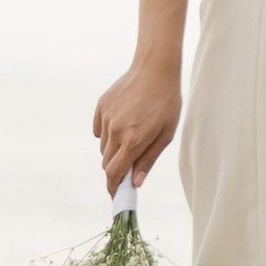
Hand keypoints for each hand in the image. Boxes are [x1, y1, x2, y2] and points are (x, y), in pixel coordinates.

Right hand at [93, 61, 180, 196]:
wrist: (155, 69)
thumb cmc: (166, 102)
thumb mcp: (165, 134)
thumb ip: (148, 160)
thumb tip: (135, 182)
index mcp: (133, 140)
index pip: (114, 173)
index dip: (113, 187)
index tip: (115, 195)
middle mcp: (116, 131)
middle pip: (106, 162)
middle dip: (116, 169)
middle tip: (129, 166)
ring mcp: (106, 118)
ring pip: (103, 146)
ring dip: (114, 150)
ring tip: (132, 135)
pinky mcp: (101, 106)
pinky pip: (99, 130)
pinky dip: (107, 133)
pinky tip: (123, 122)